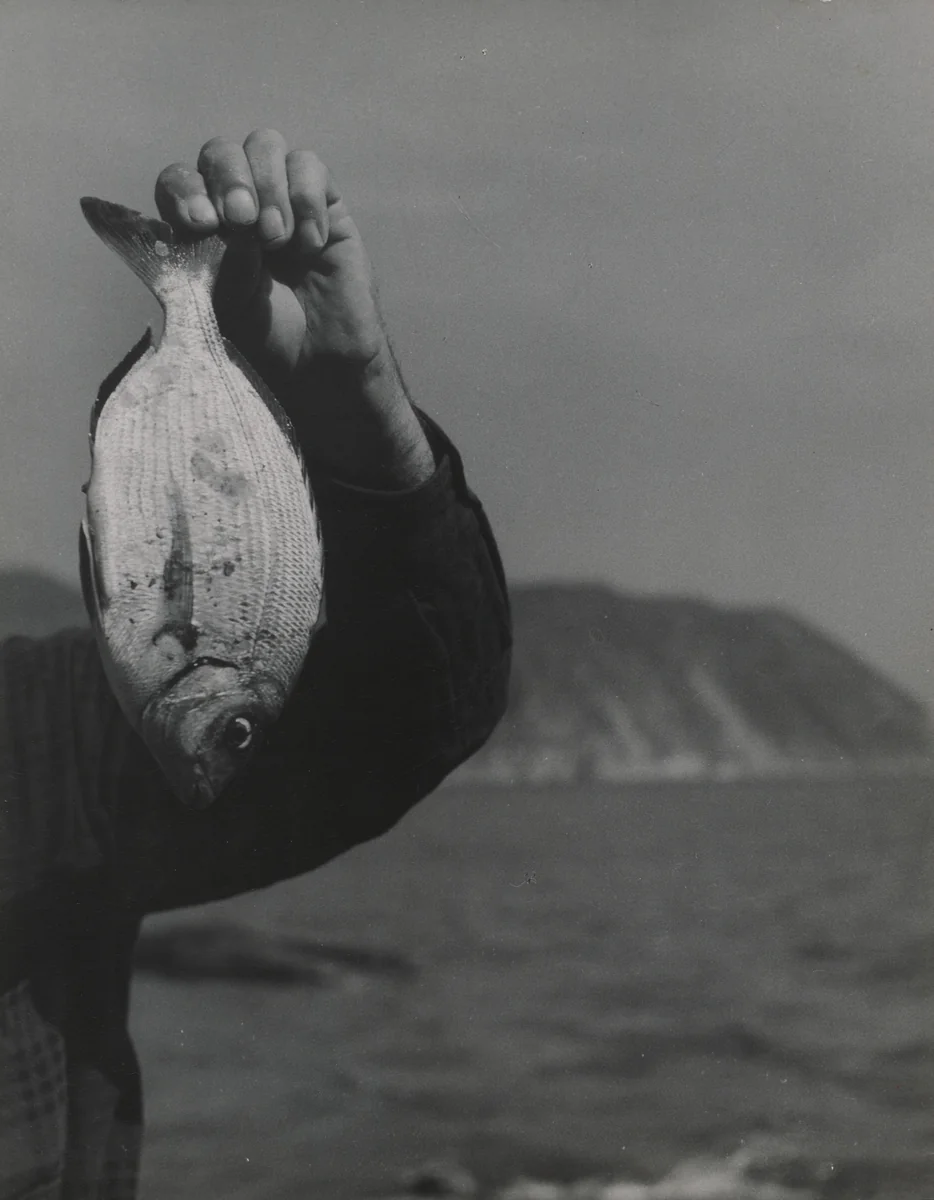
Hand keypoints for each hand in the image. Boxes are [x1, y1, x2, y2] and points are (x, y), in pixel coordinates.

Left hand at [154, 129, 434, 488]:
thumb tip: (231, 218)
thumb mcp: (224, 305)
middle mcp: (236, 204)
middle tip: (245, 225)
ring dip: (268, 187)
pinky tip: (310, 244)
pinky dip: (305, 198)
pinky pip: (309, 166)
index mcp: (200, 226)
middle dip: (229, 181)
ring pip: (264, 145)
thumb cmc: (266, 340)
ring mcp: (280, 199)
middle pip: (219, 153)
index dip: (186, 191)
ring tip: (277, 239)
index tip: (201, 223)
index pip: (179, 182)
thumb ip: (218, 260)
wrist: (320, 365)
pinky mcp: (324, 204)